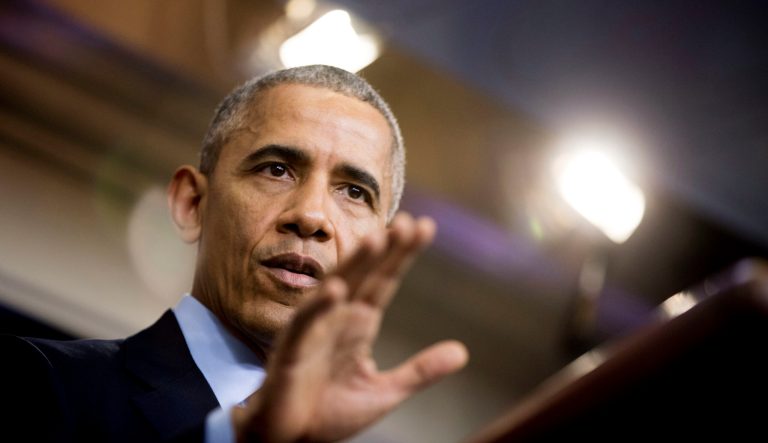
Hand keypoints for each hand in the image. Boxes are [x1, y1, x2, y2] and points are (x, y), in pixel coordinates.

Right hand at [232, 213, 468, 442]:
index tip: (424, 226)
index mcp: (359, 322)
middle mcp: (338, 317)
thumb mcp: (384, 392)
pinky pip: (306, 322)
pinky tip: (337, 290)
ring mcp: (315, 329)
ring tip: (375, 239)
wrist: (291, 440)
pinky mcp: (292, 349)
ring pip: (335, 286)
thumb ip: (420, 370)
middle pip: (364, 274)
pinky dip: (319, 306)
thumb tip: (462, 352)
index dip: (402, 254)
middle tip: (409, 222)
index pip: (385, 280)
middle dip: (384, 247)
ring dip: (354, 264)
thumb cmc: (329, 412)